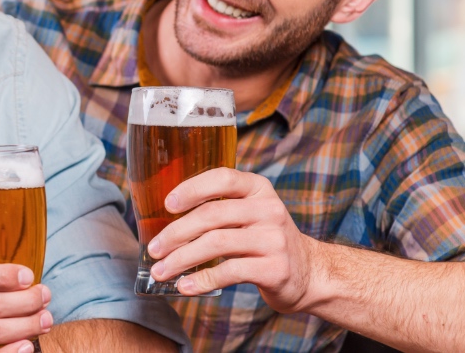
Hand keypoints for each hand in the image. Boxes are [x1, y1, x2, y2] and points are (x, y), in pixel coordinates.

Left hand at [146, 167, 319, 311]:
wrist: (310, 273)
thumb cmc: (264, 240)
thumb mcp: (249, 213)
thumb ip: (219, 208)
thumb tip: (163, 220)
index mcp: (258, 188)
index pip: (222, 178)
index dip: (192, 189)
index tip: (166, 205)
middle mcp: (268, 209)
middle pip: (212, 215)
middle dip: (175, 233)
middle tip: (154, 249)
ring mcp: (273, 239)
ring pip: (215, 244)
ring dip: (181, 259)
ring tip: (161, 271)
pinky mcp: (275, 269)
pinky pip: (228, 272)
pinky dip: (201, 280)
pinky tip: (184, 286)